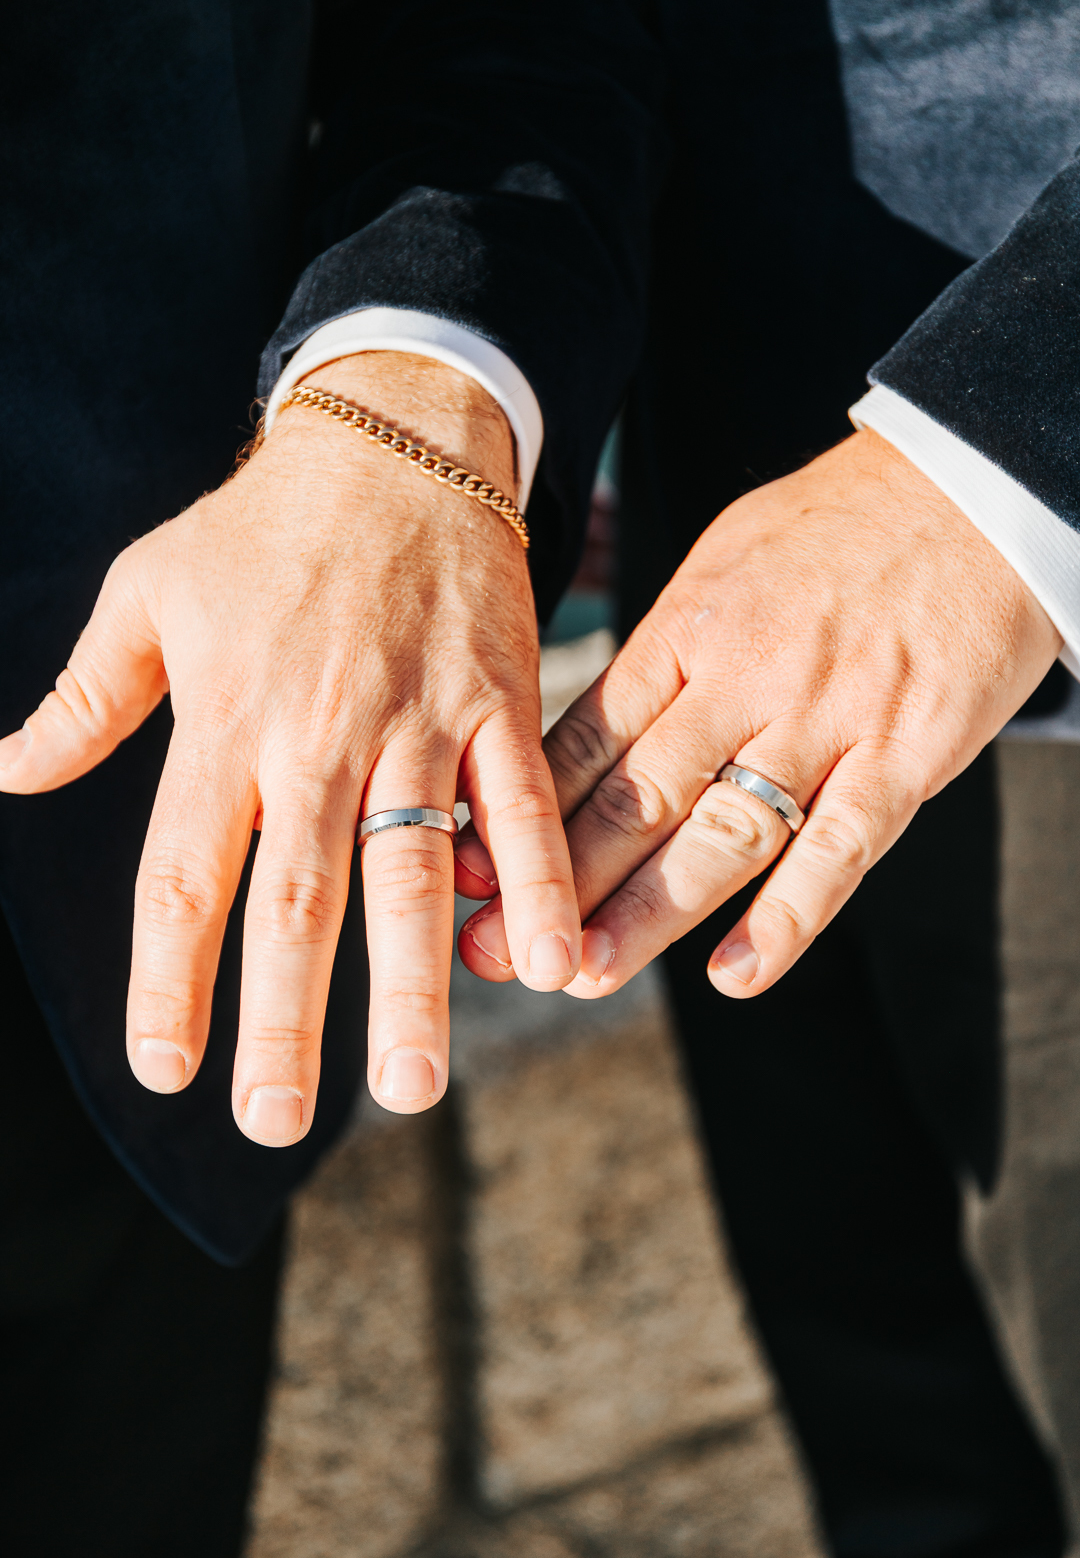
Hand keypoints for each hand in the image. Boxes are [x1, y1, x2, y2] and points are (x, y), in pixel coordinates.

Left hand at [0, 352, 580, 1139]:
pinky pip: (520, 807)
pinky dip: (538, 886)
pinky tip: (553, 967)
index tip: (165, 1069)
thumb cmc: (261, 527)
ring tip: (412, 1085)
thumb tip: (6, 773)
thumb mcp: (147, 591)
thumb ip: (84, 700)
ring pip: (411, 868)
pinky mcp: (499, 701)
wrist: (394, 437)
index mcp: (222, 718)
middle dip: (283, 1019)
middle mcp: (314, 734)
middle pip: (296, 897)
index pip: (184, 873)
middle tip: (276, 1119)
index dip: (171, 979)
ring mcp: (415, 721)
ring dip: (413, 984)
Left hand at [455, 428, 1059, 997]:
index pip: (585, 740)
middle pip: (633, 797)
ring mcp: (823, 717)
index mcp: (687, 630)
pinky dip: (786, 920)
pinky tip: (735, 975)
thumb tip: (593, 733)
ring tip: (585, 973)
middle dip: (557, 882)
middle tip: (496, 951)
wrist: (972, 486)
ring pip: (719, 834)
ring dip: (646, 914)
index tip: (467, 871)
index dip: (519, 814)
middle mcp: (742, 677)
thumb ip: (665, 651)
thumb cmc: (838, 527)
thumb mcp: (725, 562)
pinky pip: (838, 849)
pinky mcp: (904, 752)